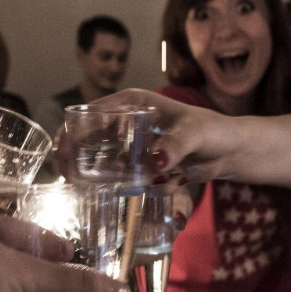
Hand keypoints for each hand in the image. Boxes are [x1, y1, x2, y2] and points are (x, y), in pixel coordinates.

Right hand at [56, 89, 233, 184]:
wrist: (229, 150)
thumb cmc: (214, 132)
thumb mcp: (196, 134)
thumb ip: (177, 145)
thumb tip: (156, 161)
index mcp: (133, 102)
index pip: (92, 112)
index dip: (72, 130)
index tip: (61, 152)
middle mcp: (127, 118)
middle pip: (88, 132)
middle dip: (71, 150)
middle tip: (63, 174)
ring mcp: (132, 140)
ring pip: (98, 151)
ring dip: (84, 167)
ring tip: (73, 184)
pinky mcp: (139, 160)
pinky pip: (115, 169)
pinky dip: (105, 179)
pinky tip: (95, 190)